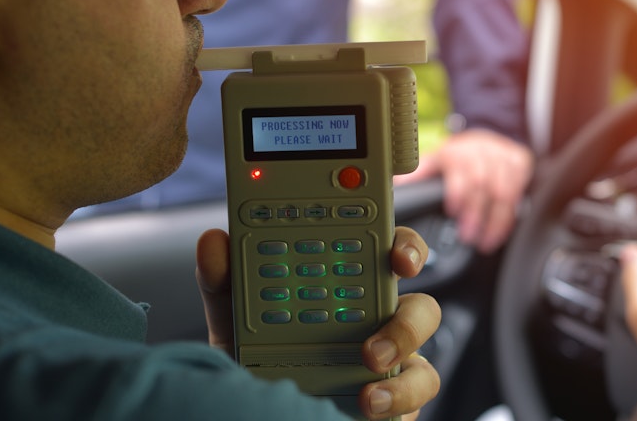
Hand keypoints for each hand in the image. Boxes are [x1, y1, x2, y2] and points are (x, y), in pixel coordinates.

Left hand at [195, 226, 441, 420]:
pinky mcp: (399, 393)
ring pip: (423, 324)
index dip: (392, 234)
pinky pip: (419, 384)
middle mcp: (373, 311)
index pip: (375, 243)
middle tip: (397, 269)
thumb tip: (213, 241)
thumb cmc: (260, 366)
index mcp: (342, 284)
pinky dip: (399, 393)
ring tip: (370, 358)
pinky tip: (370, 400)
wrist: (261, 420)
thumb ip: (224, 284)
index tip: (389, 238)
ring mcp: (391, 351)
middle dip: (412, 260)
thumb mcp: (235, 323)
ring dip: (404, 334)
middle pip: (409, 264)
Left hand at [398, 127, 532, 253]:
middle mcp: (481, 150)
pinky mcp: (520, 164)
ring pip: (502, 190)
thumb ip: (420, 173)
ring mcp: (502, 156)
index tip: (453, 211)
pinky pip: (518, 193)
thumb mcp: (437, 160)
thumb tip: (397, 185)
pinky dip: (508, 217)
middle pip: (481, 183)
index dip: (457, 191)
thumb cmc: (459, 156)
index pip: (459, 170)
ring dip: (494, 220)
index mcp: (456, 151)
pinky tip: (499, 233)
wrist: (489, 136)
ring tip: (483, 242)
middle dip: (475, 212)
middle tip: (467, 236)